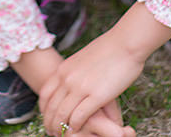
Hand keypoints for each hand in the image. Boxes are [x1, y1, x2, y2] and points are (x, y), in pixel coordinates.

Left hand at [40, 3, 170, 135]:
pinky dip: (77, 125)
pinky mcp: (97, 96)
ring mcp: (81, 88)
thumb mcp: (82, 58)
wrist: (125, 43)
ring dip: (62, 128)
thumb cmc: (109, 49)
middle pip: (52, 108)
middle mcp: (68, 79)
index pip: (45, 94)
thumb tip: (72, 78)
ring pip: (63, 115)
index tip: (48, 118)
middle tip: (54, 132)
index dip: (44, 110)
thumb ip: (74, 71)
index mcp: (63, 69)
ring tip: (65, 134)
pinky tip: (79, 128)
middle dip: (51, 123)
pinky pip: (80, 117)